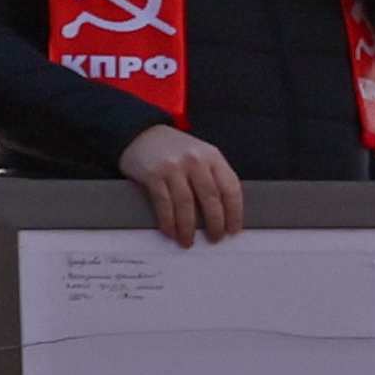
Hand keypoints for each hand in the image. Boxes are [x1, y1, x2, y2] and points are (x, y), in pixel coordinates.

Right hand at [117, 124, 244, 245]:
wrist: (140, 133)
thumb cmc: (174, 149)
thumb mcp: (200, 155)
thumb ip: (212, 176)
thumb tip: (224, 212)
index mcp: (212, 156)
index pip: (231, 187)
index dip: (234, 212)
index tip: (233, 229)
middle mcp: (195, 160)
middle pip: (211, 198)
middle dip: (215, 223)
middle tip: (214, 239)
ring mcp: (174, 166)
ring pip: (187, 204)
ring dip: (188, 227)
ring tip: (188, 241)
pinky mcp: (153, 174)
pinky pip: (164, 203)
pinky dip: (169, 221)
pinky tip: (171, 231)